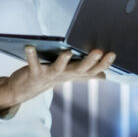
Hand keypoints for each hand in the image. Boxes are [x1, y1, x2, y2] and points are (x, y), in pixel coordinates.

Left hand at [0, 46, 115, 113]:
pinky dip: (31, 55)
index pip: (92, 70)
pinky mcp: (34, 73)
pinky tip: (29, 46)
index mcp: (73, 74)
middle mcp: (64, 75)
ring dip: (63, 61)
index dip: (103, 64)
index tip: (112, 54)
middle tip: (98, 51)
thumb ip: (86, 74)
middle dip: (89, 61)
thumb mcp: (69, 75)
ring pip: (58, 69)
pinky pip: (33, 64)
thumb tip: (104, 76)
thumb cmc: (49, 77)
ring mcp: (49, 75)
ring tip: (67, 52)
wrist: (24, 90)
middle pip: (79, 70)